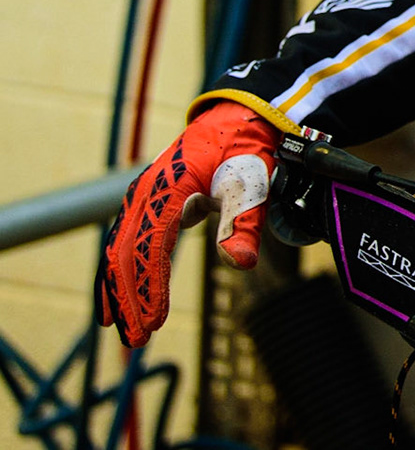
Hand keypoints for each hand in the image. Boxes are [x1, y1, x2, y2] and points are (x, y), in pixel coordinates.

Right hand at [96, 101, 281, 346]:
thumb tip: (242, 263)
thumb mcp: (251, 181)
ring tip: (123, 329)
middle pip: (124, 256)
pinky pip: (125, 243)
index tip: (153, 323)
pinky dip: (119, 272)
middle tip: (136, 341)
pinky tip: (117, 299)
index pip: (149, 249)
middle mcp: (144, 195)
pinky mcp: (146, 204)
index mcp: (167, 191)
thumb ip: (245, 222)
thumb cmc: (244, 148)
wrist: (236, 118)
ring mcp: (141, 199)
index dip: (148, 289)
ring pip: (118, 251)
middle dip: (128, 299)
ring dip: (118, 291)